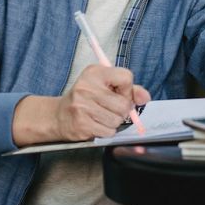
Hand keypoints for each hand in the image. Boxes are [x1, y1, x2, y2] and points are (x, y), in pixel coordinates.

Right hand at [11, 65, 150, 145]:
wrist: (59, 115)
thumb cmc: (87, 98)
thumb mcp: (106, 85)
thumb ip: (129, 89)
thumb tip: (145, 98)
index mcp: (95, 72)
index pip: (126, 77)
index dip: (128, 90)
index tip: (119, 93)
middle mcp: (87, 87)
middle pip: (123, 104)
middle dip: (122, 111)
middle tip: (111, 109)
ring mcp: (82, 106)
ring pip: (117, 120)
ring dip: (114, 122)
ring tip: (101, 116)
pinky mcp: (81, 123)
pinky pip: (108, 132)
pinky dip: (106, 131)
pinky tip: (96, 124)